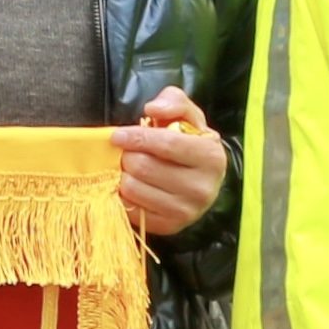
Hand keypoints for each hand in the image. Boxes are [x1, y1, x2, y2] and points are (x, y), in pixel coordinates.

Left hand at [114, 85, 225, 236]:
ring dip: (123, 175)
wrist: (201, 180)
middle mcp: (202, 188)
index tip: (117, 135)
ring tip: (130, 169)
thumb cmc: (190, 142)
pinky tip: (133, 185)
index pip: (166, 144)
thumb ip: (173, 102)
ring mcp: (186, 211)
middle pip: (144, 167)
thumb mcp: (188, 115)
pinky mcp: (170, 226)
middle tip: (128, 153)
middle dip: (128, 156)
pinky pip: (131, 209)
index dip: (136, 137)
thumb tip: (152, 110)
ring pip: (133, 189)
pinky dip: (124, 195)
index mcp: (211, 157)